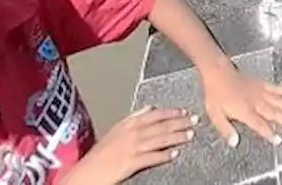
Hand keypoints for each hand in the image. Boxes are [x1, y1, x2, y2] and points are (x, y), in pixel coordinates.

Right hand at [62, 107, 196, 184]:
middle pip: (160, 125)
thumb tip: (149, 108)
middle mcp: (131, 133)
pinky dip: (164, 155)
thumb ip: (134, 119)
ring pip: (159, 139)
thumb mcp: (116, 131)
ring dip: (176, 137)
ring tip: (190, 135)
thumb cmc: (101, 154)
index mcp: (127, 124)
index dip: (171, 112)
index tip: (184, 111)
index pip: (154, 114)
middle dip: (179, 122)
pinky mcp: (131, 163)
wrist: (87, 172)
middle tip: (195, 120)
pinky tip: (174, 154)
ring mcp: (131, 148)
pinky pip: (151, 157)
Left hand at [201, 64, 281, 146]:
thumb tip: (234, 143)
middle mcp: (255, 102)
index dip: (270, 133)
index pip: (260, 125)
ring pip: (276, 100)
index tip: (279, 140)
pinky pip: (274, 87)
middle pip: (273, 112)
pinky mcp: (259, 82)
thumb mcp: (215, 115)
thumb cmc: (216, 95)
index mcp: (245, 112)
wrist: (218, 73)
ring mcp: (259, 91)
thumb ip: (226, 130)